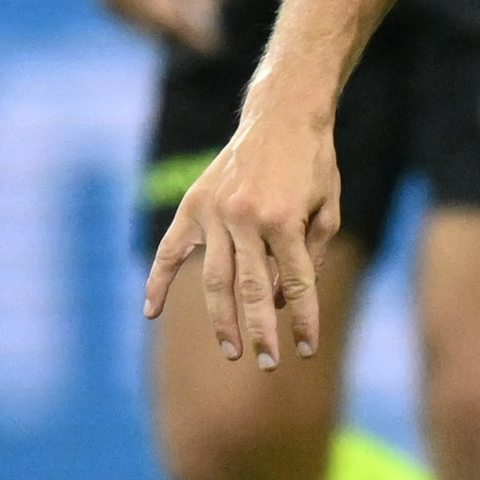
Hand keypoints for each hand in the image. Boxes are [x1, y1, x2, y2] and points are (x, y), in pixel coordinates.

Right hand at [94, 0, 220, 50]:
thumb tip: (206, 35)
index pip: (164, 12)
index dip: (189, 33)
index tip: (212, 46)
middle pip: (153, 23)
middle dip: (181, 31)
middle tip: (208, 37)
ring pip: (143, 27)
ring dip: (166, 25)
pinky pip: (132, 22)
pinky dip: (150, 19)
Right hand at [143, 101, 340, 366]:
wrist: (282, 116)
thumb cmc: (313, 165)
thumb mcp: (328, 208)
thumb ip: (309, 255)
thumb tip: (282, 301)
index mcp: (284, 220)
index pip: (294, 284)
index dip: (302, 319)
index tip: (305, 350)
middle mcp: (245, 219)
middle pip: (252, 290)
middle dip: (261, 331)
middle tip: (266, 364)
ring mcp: (214, 213)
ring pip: (214, 280)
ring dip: (222, 320)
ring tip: (232, 351)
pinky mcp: (191, 206)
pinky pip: (170, 252)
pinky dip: (158, 282)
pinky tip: (151, 313)